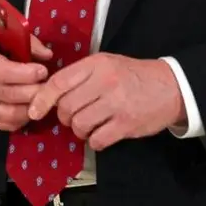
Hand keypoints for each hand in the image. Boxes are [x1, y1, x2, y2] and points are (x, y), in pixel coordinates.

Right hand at [0, 23, 54, 131]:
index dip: (26, 74)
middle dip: (34, 92)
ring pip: (8, 114)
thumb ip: (22, 39)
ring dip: (29, 108)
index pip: (3, 72)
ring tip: (42, 97)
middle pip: (9, 95)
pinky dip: (20, 119)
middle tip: (49, 85)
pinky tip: (29, 107)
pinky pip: (3, 124)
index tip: (43, 70)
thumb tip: (47, 55)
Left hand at [27, 53, 184, 151]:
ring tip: (90, 125)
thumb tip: (48, 94)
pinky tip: (102, 134)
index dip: (42, 99)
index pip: (59, 82)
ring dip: (80, 130)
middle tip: (76, 116)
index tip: (34, 111)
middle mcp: (105, 82)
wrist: (170, 87)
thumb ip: (80, 76)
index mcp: (96, 64)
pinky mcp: (127, 124)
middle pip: (67, 107)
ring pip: (80, 125)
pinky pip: (97, 140)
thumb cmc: (132, 75)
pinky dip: (95, 141)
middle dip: (66, 117)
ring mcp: (116, 104)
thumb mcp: (106, 64)